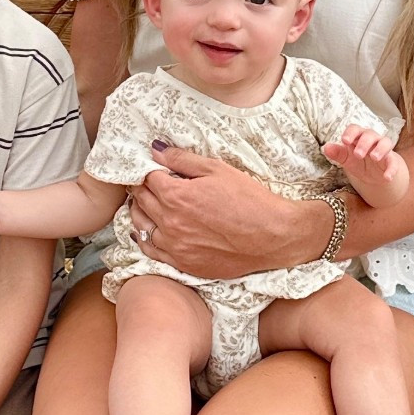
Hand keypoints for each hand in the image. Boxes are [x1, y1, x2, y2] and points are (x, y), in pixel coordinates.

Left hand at [129, 144, 327, 276]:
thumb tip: (157, 150)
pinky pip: (151, 251)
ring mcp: (175, 247)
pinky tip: (148, 230)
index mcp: (176, 196)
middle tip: (147, 182)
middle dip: (142, 188)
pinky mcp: (183, 264)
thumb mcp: (218, 170)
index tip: (153, 168)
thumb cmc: (250, 200)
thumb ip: (183, 159)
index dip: (149, 170)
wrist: (273, 237)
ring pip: (140, 226)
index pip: (147, 178)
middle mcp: (170, 223)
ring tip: (146, 203)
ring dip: (140, 211)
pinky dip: (145, 238)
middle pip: (141, 200)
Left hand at [324, 125, 406, 193]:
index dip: (350, 133)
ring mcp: (383, 148)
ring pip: (385, 143)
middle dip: (364, 143)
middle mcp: (372, 139)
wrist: (375, 175)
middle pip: (369, 134)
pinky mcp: (392, 160)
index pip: (355, 129)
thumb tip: (325, 147)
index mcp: (358, 136)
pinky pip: (393, 162)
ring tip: (374, 157)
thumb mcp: (347, 159)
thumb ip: (337, 153)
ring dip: (380, 149)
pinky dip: (391, 169)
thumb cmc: (359, 162)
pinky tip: (387, 177)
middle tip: (357, 154)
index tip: (344, 141)